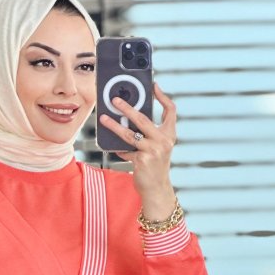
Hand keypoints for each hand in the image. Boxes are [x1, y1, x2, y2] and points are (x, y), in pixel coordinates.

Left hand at [99, 81, 176, 204]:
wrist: (157, 189)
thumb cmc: (155, 165)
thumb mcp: (158, 147)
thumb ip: (150, 133)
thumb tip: (129, 117)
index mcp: (169, 135)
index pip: (171, 111)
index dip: (163, 97)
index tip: (154, 85)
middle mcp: (163, 141)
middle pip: (143, 119)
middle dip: (127, 108)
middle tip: (114, 100)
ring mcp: (153, 151)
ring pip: (129, 134)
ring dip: (114, 126)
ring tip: (103, 119)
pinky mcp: (142, 160)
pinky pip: (125, 150)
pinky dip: (119, 149)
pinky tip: (113, 147)